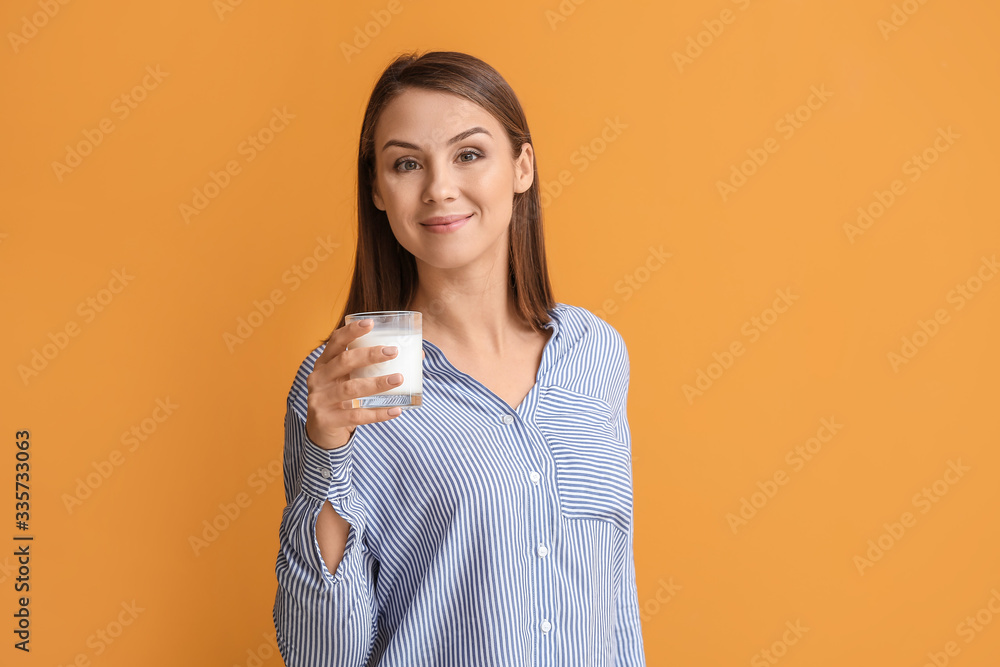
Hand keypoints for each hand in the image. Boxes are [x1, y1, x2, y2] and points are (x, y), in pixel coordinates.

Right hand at [304, 319, 418, 449]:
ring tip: (399, 379)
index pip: (335, 341)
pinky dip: (378, 413)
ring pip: (350, 389)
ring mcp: (319, 400)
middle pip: (344, 361)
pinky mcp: (326, 420)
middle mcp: (318, 378)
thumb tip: (418, 355)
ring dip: (377, 383)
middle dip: (369, 355)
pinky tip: (395, 410)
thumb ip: (372, 368)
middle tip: (393, 352)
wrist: (322, 432)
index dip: (352, 331)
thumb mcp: (350, 379)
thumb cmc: (343, 399)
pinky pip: (356, 416)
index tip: (371, 323)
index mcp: (324, 363)